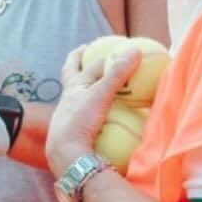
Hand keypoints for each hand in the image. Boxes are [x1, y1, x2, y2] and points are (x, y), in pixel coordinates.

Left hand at [45, 45, 140, 178]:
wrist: (66, 156)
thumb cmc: (79, 122)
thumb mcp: (100, 95)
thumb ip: (117, 73)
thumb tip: (135, 50)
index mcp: (72, 88)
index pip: (86, 66)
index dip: (92, 54)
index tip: (94, 45)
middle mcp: (68, 101)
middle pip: (70, 76)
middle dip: (76, 63)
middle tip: (84, 53)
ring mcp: (69, 118)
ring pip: (75, 97)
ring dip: (83, 88)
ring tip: (92, 84)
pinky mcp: (74, 134)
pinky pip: (84, 119)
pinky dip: (92, 113)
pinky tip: (101, 118)